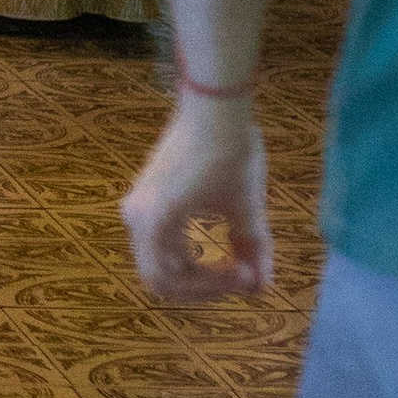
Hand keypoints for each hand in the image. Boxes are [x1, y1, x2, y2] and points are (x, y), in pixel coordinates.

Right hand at [121, 95, 273, 304]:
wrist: (214, 108)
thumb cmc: (229, 156)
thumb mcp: (246, 210)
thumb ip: (252, 252)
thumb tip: (262, 289)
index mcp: (154, 224)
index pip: (170, 282)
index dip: (211, 289)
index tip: (248, 276)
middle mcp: (135, 218)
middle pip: (162, 276)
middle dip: (204, 284)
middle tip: (242, 276)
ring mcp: (138, 205)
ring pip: (162, 260)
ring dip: (197, 270)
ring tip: (236, 263)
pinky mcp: (148, 196)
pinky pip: (163, 240)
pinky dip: (190, 252)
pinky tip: (219, 244)